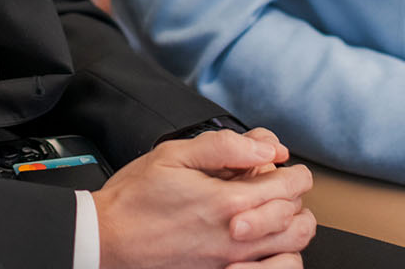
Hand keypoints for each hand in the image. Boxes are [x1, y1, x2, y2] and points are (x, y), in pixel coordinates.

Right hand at [95, 129, 315, 268]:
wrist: (107, 239)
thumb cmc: (134, 199)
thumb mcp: (174, 154)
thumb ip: (225, 147)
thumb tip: (265, 146)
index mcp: (227, 202)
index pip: (288, 187)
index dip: (294, 171)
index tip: (285, 164)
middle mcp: (236, 236)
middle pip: (297, 219)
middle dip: (296, 196)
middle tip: (282, 183)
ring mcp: (230, 261)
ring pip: (290, 249)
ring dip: (292, 225)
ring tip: (278, 210)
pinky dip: (278, 253)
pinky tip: (263, 238)